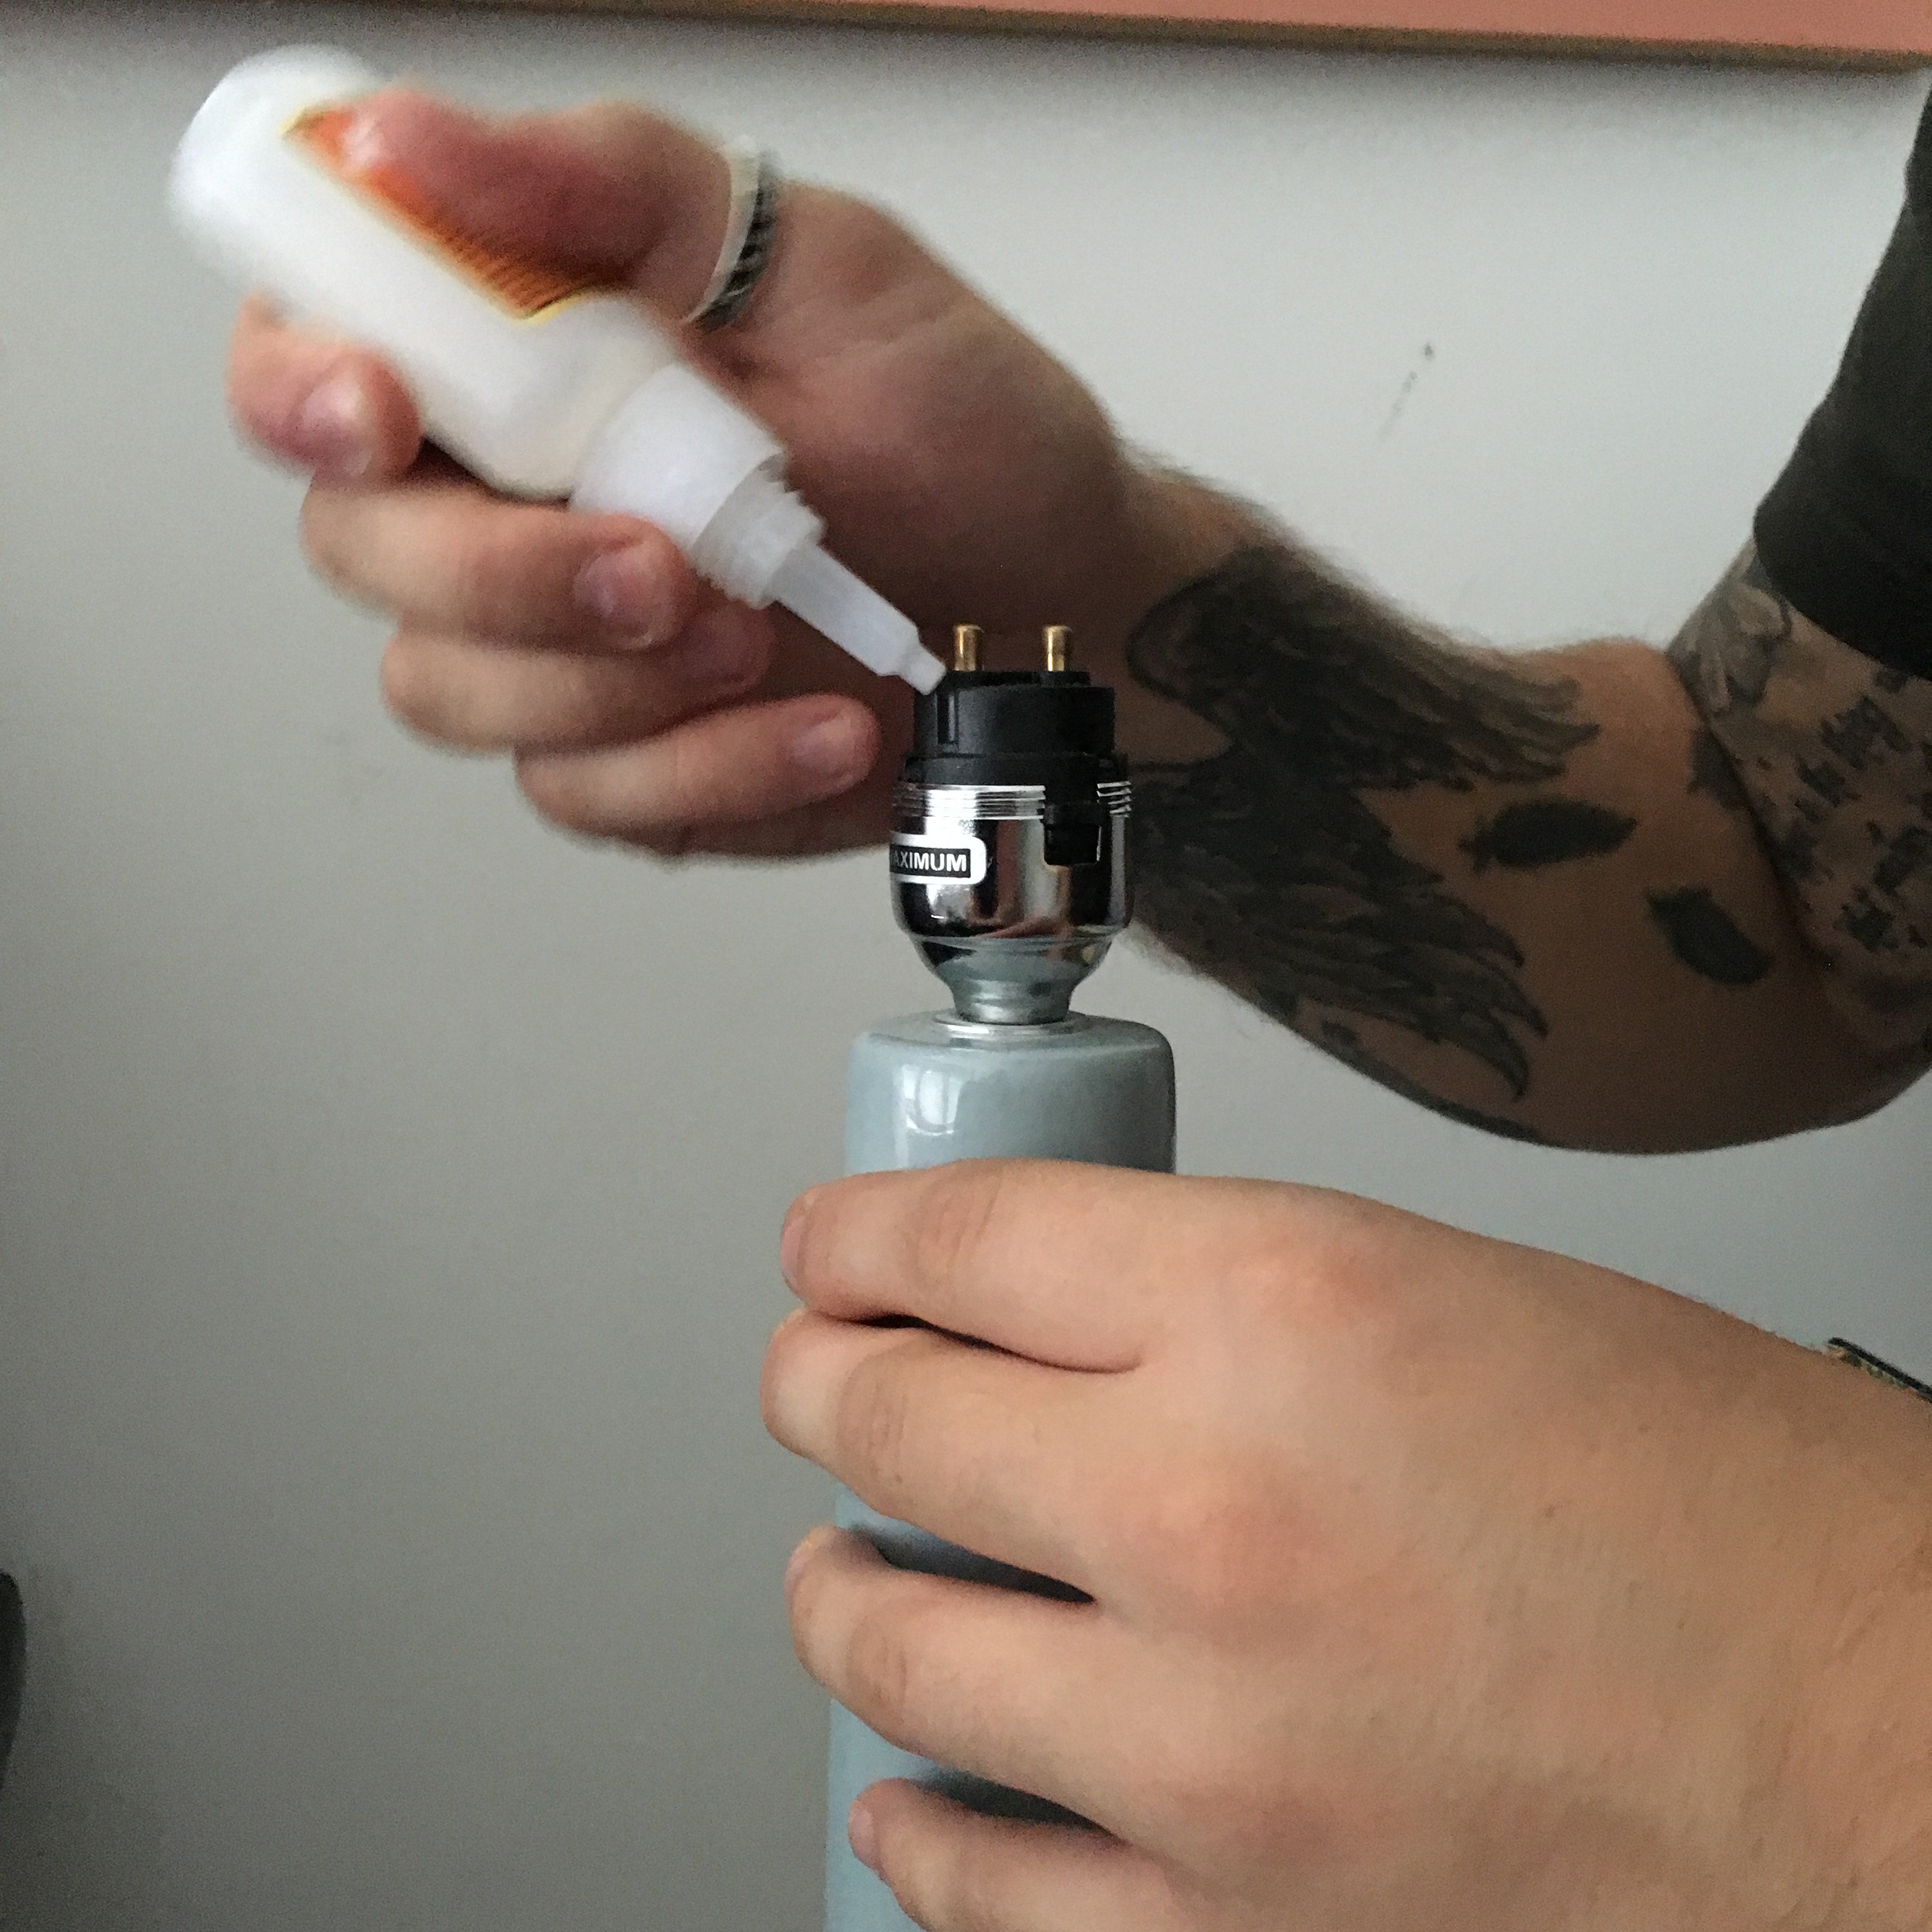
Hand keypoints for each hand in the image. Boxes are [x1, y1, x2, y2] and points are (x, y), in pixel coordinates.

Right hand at [227, 90, 1221, 856]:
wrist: (1062, 599)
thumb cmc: (961, 429)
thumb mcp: (827, 266)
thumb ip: (620, 189)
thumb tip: (409, 136)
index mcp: (530, 354)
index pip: (322, 351)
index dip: (303, 382)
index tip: (385, 411)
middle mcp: (518, 499)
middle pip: (365, 550)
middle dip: (498, 572)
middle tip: (659, 566)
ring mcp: (566, 643)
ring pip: (455, 691)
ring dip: (608, 684)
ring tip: (766, 634)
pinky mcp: (632, 758)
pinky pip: (592, 795)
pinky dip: (711, 771)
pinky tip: (823, 729)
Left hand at [764, 1162, 1931, 1931]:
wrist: (1907, 1757)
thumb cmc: (1743, 1520)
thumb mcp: (1461, 1302)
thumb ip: (1234, 1314)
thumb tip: (1064, 1335)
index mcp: (1284, 1311)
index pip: (959, 1237)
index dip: (859, 1232)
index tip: (831, 1245)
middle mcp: (1214, 1514)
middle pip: (884, 1420)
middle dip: (821, 1381)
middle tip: (820, 1378)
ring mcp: (1205, 1747)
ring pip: (887, 1648)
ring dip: (842, 1595)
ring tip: (847, 1576)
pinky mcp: (1232, 1931)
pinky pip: (975, 1883)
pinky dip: (916, 1825)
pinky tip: (913, 1795)